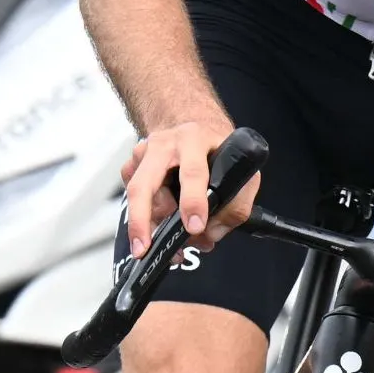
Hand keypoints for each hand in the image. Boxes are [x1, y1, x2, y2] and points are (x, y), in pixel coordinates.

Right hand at [121, 113, 251, 245]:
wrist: (192, 123)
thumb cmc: (217, 148)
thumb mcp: (242, 170)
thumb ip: (236, 206)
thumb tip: (211, 235)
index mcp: (195, 139)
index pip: (192, 173)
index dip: (193, 202)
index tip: (195, 227)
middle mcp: (164, 145)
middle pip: (144, 185)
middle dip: (143, 219)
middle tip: (145, 248)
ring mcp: (143, 155)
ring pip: (138, 198)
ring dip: (153, 227)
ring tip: (173, 248)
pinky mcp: (131, 167)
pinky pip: (132, 201)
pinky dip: (147, 219)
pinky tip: (164, 225)